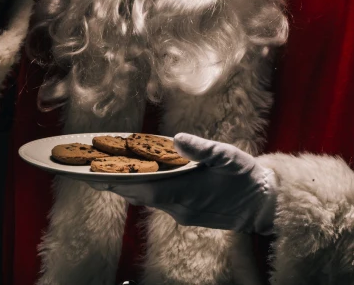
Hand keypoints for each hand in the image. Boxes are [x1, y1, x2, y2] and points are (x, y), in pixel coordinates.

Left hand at [89, 133, 278, 234]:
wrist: (264, 205)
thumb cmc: (246, 176)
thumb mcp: (229, 156)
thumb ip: (203, 148)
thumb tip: (178, 139)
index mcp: (188, 192)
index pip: (146, 189)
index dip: (121, 181)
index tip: (97, 175)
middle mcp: (181, 207)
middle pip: (140, 195)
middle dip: (116, 183)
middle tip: (90, 171)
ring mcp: (183, 213)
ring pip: (148, 199)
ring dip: (128, 186)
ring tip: (105, 173)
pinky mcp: (187, 214)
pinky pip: (159, 201)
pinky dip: (144, 190)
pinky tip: (136, 179)